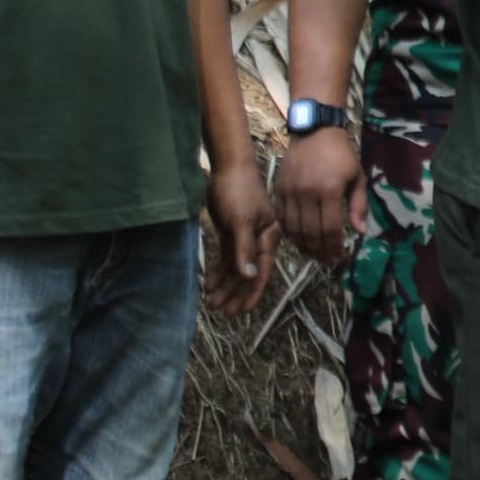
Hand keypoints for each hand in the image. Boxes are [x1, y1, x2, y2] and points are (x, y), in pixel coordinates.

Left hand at [203, 162, 277, 317]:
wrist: (228, 167)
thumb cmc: (238, 191)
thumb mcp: (240, 222)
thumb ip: (245, 250)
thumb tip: (250, 277)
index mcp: (268, 237)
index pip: (262, 270)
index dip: (253, 292)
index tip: (242, 311)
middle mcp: (260, 239)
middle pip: (248, 273)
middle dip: (236, 293)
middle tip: (222, 312)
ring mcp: (245, 237)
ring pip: (236, 267)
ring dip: (225, 285)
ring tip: (213, 303)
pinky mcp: (232, 232)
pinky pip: (227, 257)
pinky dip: (219, 271)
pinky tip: (210, 284)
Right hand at [273, 125, 366, 269]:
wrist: (314, 131)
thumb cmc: (340, 155)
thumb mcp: (357, 178)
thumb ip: (358, 206)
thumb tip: (360, 232)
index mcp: (328, 191)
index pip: (329, 229)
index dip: (334, 247)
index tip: (339, 258)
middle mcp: (306, 193)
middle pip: (310, 233)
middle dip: (320, 252)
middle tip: (328, 262)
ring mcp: (289, 192)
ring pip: (293, 228)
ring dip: (304, 246)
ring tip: (314, 256)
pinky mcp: (278, 189)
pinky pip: (282, 218)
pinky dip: (289, 233)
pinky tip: (298, 240)